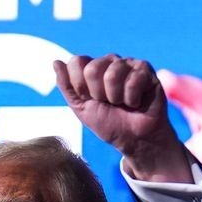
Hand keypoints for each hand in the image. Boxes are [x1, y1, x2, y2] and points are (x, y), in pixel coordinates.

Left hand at [54, 55, 190, 182]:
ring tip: (123, 103)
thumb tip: (56, 62)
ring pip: (112, 75)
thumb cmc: (108, 124)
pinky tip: (136, 102)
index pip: (76, 62)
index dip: (80, 87)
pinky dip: (132, 100)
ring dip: (116, 98)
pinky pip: (132, 82)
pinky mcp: (146, 70)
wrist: (133, 139)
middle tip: (108, 103)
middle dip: (98, 94)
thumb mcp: (81, 108)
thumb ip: (66, 85)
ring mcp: (128, 64)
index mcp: (92, 67)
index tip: (90, 100)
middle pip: (92, 69)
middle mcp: (109, 61)